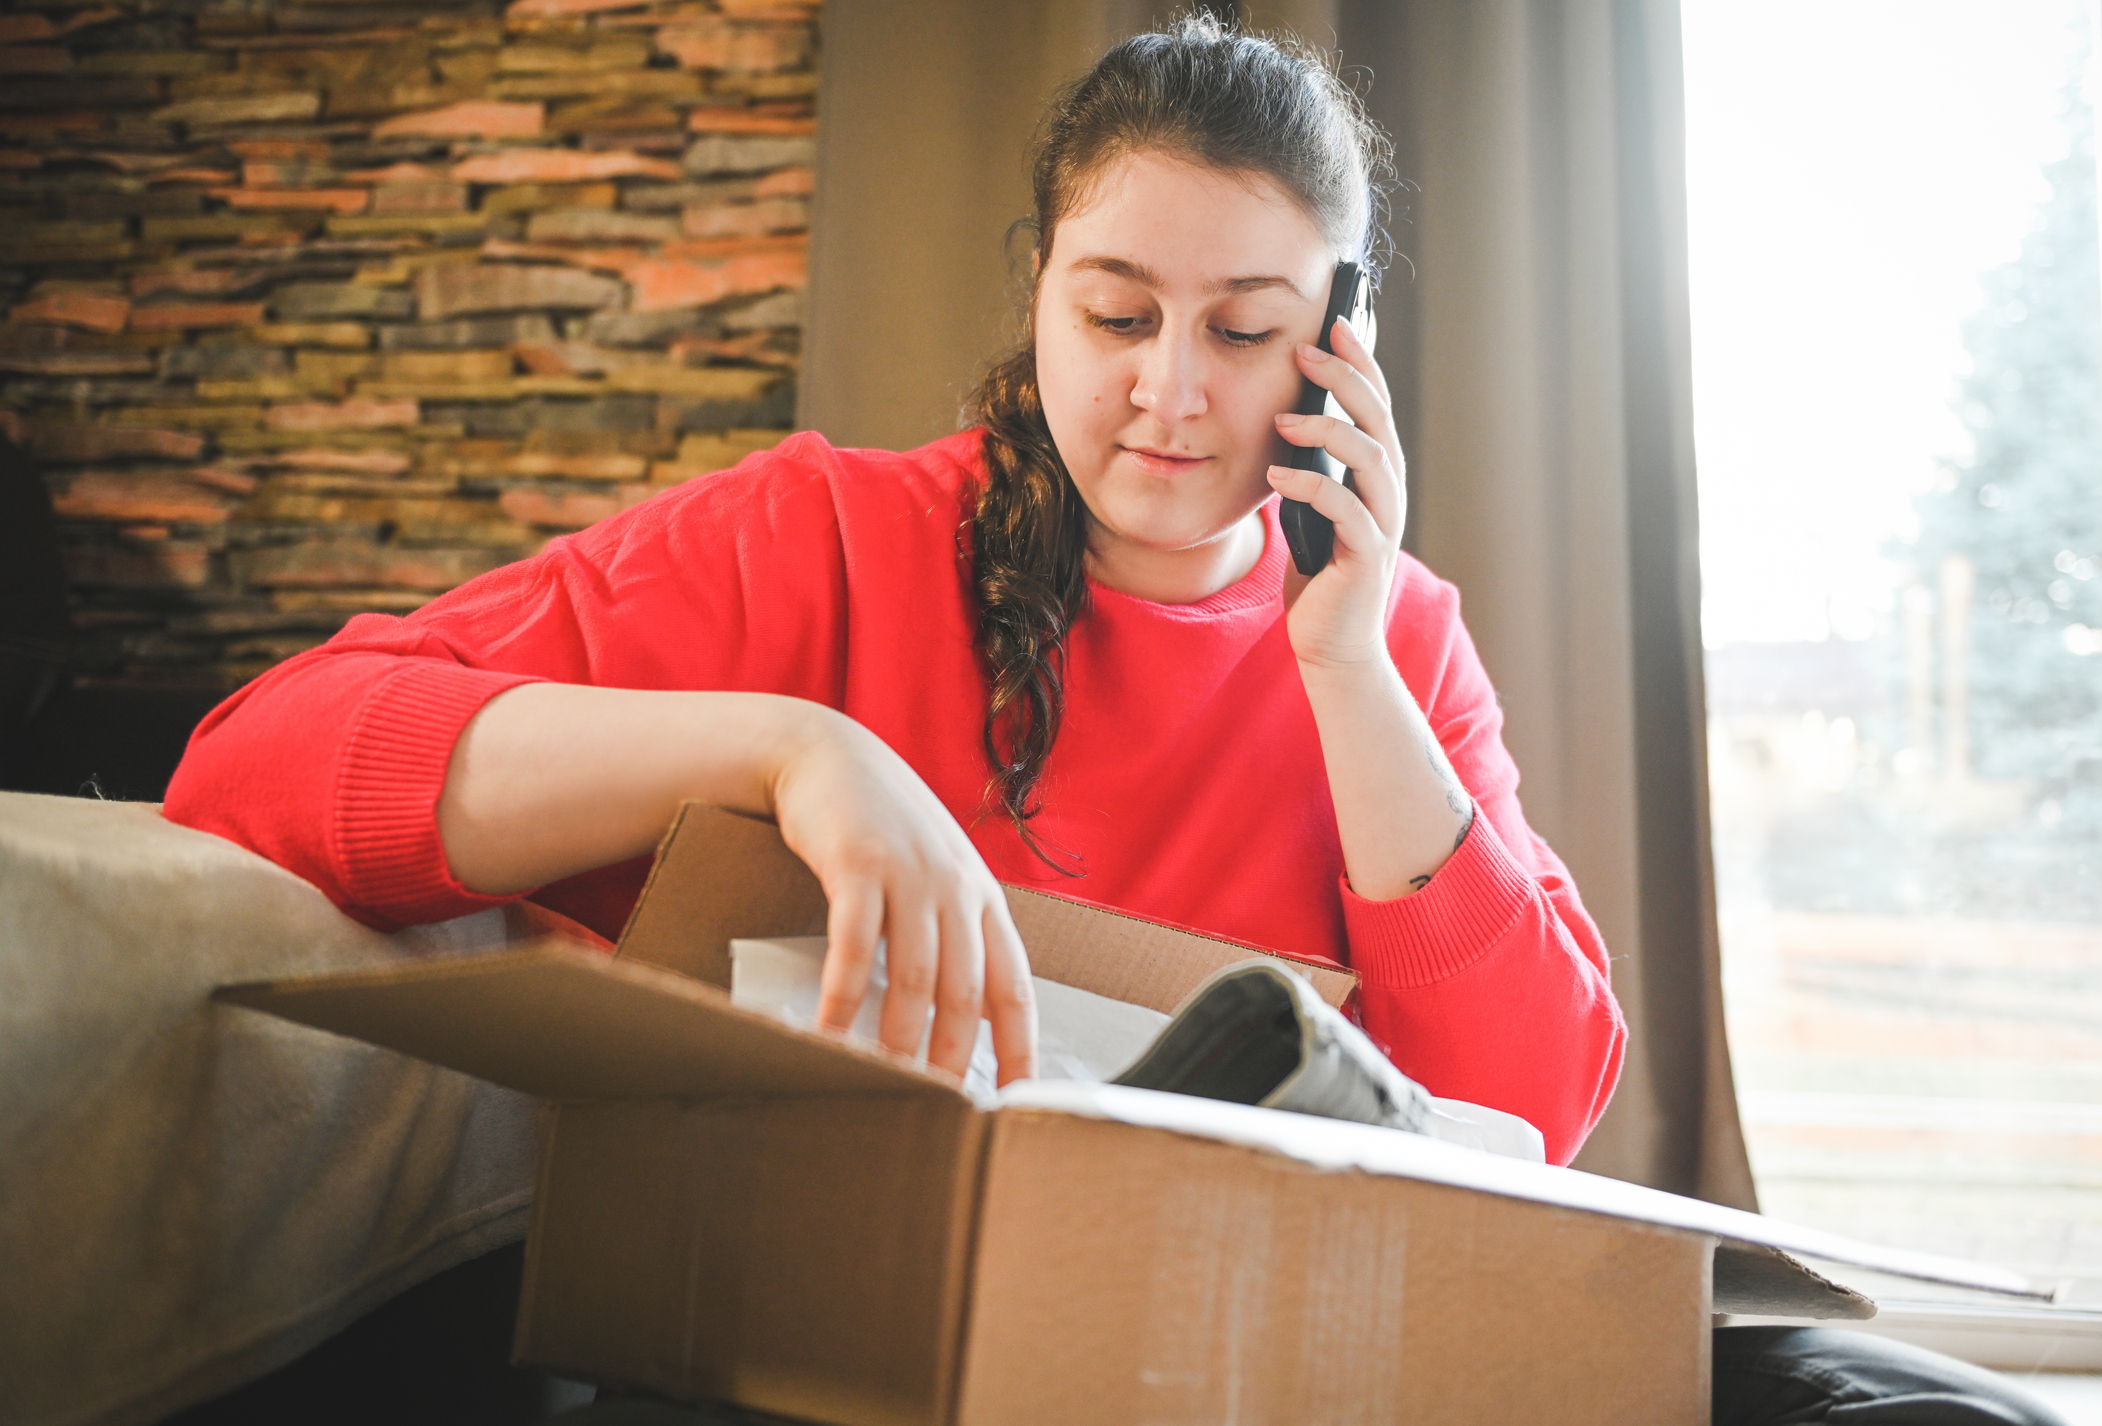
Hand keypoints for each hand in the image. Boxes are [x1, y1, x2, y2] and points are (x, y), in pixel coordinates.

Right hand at [768, 709, 1038, 1086]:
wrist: (830, 756)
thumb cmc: (883, 824)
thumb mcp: (935, 872)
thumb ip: (952, 931)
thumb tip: (958, 1014)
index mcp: (982, 899)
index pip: (1014, 988)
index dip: (1019, 1047)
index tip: (1015, 1098)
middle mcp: (955, 888)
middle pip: (966, 992)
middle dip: (953, 1058)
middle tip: (938, 1108)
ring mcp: (909, 875)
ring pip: (914, 977)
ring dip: (899, 1038)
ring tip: (884, 1082)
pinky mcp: (859, 865)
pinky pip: (853, 946)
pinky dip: (843, 997)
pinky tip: (829, 1033)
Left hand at [1265, 316, 1406, 669]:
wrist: (1332, 644)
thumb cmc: (1319, 576)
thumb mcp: (1312, 511)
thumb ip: (1311, 470)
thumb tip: (1287, 422)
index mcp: (1377, 478)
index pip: (1374, 406)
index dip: (1360, 363)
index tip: (1335, 323)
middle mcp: (1389, 494)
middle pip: (1378, 420)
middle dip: (1346, 379)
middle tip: (1308, 350)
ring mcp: (1383, 524)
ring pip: (1371, 458)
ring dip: (1328, 430)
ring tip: (1284, 419)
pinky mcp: (1366, 556)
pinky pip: (1345, 509)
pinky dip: (1312, 486)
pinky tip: (1278, 474)